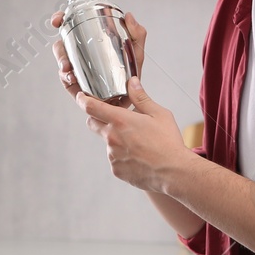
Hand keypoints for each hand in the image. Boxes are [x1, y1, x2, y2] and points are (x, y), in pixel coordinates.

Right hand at [52, 10, 147, 98]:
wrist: (130, 102)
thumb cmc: (131, 77)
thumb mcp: (136, 54)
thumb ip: (137, 34)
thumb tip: (129, 16)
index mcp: (92, 41)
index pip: (72, 26)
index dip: (60, 19)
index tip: (56, 20)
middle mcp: (81, 53)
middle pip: (62, 43)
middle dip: (58, 46)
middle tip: (63, 47)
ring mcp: (77, 69)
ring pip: (62, 61)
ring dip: (61, 62)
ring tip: (68, 68)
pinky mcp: (75, 85)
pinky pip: (65, 79)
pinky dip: (66, 77)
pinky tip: (72, 78)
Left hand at [75, 76, 190, 193]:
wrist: (173, 172)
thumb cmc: (168, 142)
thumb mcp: (158, 114)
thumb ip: (141, 97)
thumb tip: (131, 83)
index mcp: (120, 120)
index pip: (91, 107)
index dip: (83, 100)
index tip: (81, 97)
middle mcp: (112, 137)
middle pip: (92, 123)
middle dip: (98, 118)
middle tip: (114, 118)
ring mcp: (112, 155)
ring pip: (107, 143)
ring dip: (116, 139)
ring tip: (138, 142)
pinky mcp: (116, 170)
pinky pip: (115, 159)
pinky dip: (123, 156)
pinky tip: (139, 156)